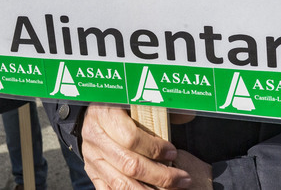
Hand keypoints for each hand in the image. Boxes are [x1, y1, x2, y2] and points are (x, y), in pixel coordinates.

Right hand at [80, 104, 210, 189]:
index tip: (173, 153)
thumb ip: (160, 106)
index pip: (131, 138)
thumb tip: (187, 115)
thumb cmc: (120, 106)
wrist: (94, 114)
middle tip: (182, 178)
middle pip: (130, 165)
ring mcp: (92, 159)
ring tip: (171, 189)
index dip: (155, 149)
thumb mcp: (136, 99)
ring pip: (122, 184)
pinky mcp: (93, 173)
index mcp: (104, 114)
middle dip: (161, 176)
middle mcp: (95, 138)